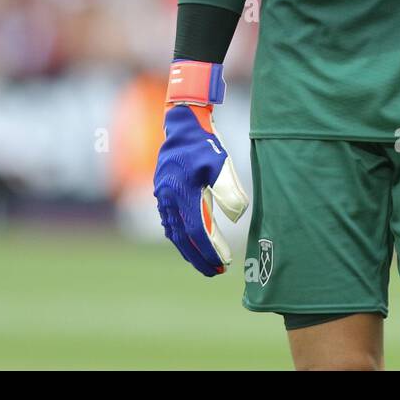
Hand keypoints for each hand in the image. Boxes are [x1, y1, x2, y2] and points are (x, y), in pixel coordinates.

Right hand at [153, 61, 248, 275]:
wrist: (182, 126)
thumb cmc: (205, 144)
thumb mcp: (221, 164)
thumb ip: (228, 190)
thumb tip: (236, 217)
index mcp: (183, 193)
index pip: (197, 231)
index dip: (210, 250)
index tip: (223, 264)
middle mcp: (169, 199)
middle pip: (183, 238)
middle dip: (199, 258)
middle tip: (215, 272)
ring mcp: (163, 197)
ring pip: (175, 232)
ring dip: (189, 250)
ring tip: (206, 263)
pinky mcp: (163, 194)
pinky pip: (170, 223)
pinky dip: (180, 237)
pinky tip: (190, 244)